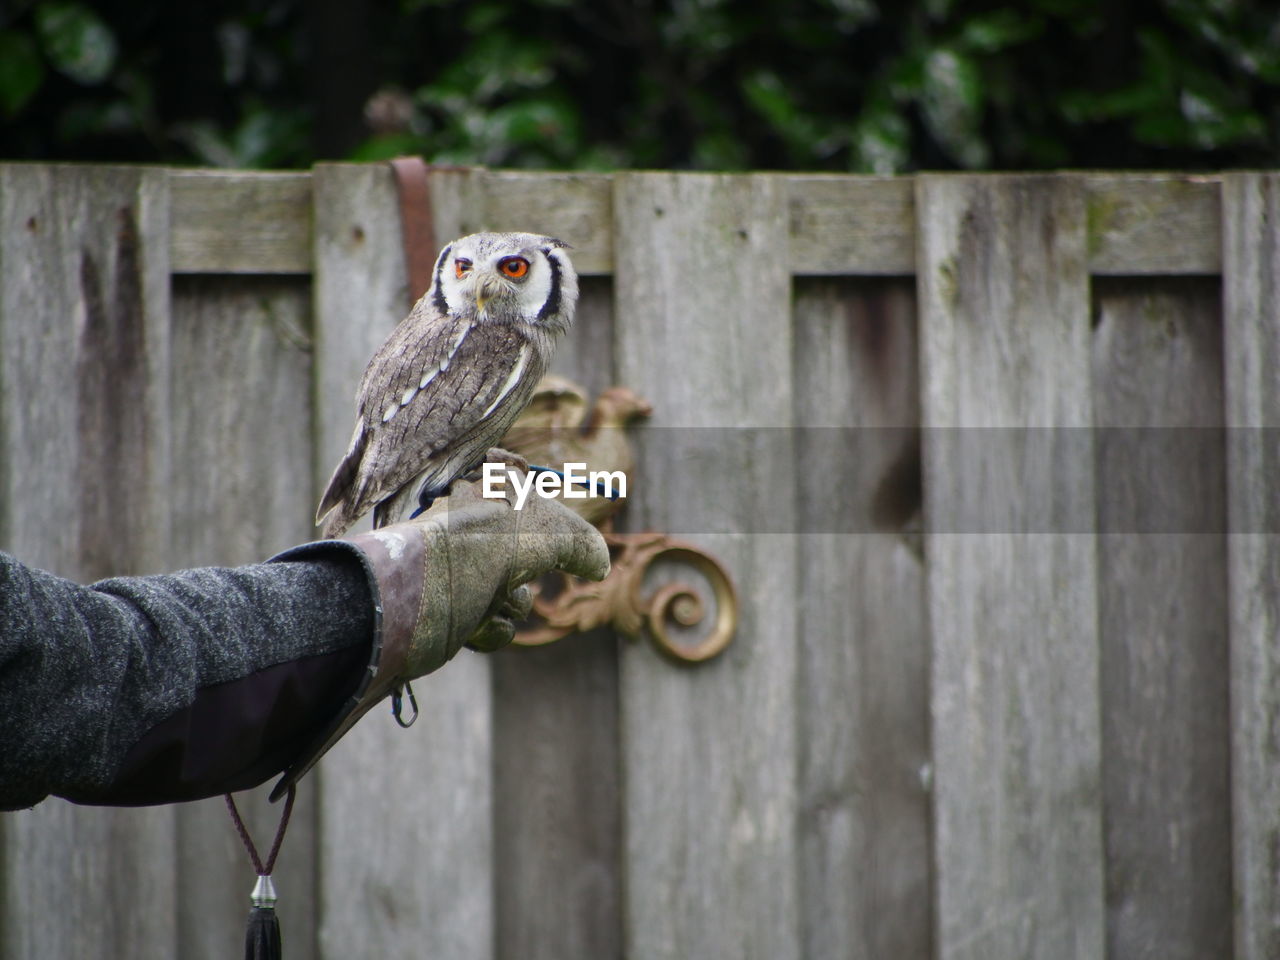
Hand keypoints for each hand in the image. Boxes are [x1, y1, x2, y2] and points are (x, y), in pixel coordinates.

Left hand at [269, 471, 607, 798]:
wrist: (393, 612)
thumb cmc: (455, 559)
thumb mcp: (526, 538)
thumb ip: (571, 543)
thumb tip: (601, 565)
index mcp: (481, 496)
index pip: (541, 504)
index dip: (561, 532)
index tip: (578, 554)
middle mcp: (470, 530)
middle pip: (534, 556)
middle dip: (527, 575)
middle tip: (509, 575)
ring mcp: (460, 573)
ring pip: (519, 594)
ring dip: (511, 605)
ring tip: (483, 602)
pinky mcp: (453, 612)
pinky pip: (499, 622)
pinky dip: (494, 629)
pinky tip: (472, 627)